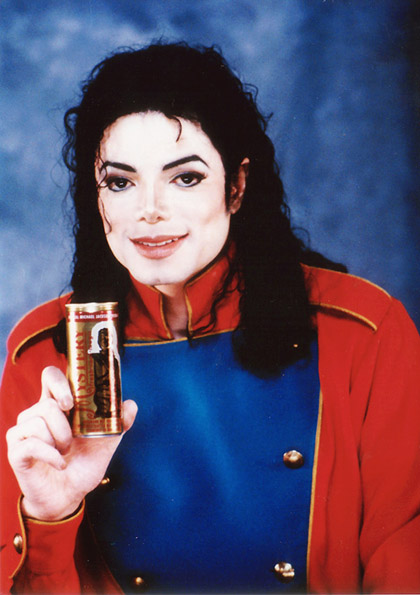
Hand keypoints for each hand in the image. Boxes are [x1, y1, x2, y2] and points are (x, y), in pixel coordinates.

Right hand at [6, 366, 136, 520]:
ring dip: (60, 441)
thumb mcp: (107, 440)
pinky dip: (52, 456)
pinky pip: (32, 445)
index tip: (71, 402)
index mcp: (56, 405)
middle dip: (66, 424)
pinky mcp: (16, 451)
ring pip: (39, 421)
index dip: (59, 382)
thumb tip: (130, 404)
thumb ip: (119, 421)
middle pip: (46, 402)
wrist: (70, 496)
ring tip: (64, 452)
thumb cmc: (84, 463)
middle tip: (73, 439)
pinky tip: (59, 464)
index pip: (50, 376)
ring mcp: (23, 432)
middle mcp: (35, 414)